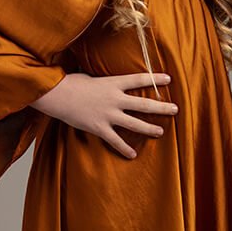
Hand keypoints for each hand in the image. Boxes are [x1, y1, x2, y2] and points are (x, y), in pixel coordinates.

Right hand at [32, 71, 178, 159]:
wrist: (56, 95)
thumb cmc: (70, 83)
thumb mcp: (91, 77)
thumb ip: (105, 82)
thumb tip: (111, 83)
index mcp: (113, 83)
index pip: (139, 79)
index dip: (155, 79)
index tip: (169, 78)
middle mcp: (114, 99)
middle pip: (143, 104)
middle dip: (161, 107)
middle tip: (175, 109)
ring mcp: (108, 115)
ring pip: (135, 123)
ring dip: (150, 128)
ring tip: (161, 131)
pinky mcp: (99, 128)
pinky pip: (115, 141)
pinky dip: (125, 148)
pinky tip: (133, 154)